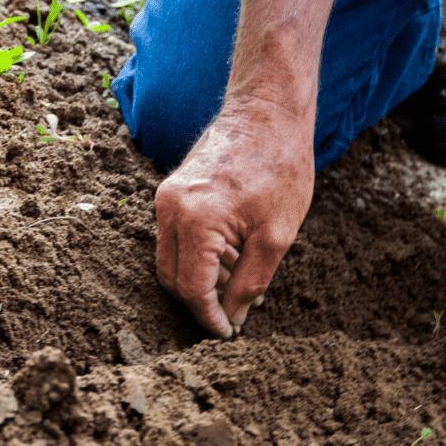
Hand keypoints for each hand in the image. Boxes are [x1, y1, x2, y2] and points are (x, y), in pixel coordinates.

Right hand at [154, 101, 314, 337]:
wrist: (267, 112)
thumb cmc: (280, 167)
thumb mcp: (277, 236)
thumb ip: (251, 282)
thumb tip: (234, 316)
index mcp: (196, 221)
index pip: (192, 289)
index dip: (209, 318)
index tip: (227, 333)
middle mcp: (170, 210)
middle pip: (172, 279)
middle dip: (200, 304)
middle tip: (231, 316)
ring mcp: (165, 199)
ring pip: (170, 261)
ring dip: (199, 281)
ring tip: (237, 286)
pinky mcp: (169, 193)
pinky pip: (174, 240)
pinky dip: (196, 258)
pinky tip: (229, 260)